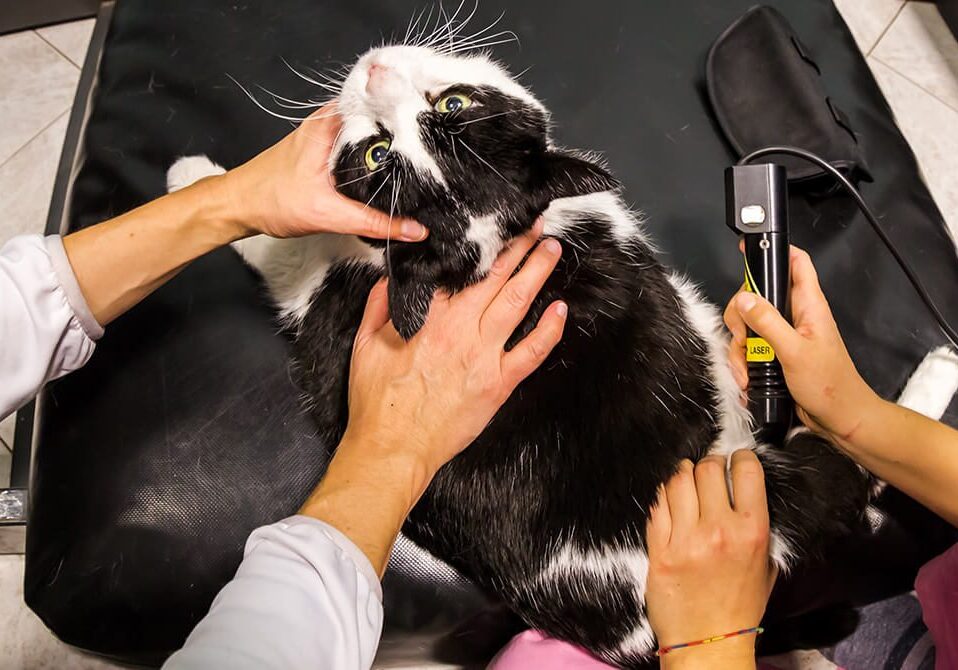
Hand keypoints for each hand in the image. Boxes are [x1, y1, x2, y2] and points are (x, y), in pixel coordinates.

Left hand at [221, 104, 427, 240]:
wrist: (238, 206)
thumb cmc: (271, 200)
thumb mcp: (329, 214)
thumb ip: (375, 222)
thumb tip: (415, 230)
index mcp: (330, 122)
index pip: (379, 102)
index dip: (409, 108)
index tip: (435, 119)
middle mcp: (330, 120)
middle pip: (380, 116)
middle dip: (407, 128)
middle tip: (437, 144)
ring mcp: (328, 133)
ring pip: (371, 132)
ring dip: (394, 144)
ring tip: (425, 156)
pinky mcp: (327, 149)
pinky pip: (361, 145)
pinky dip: (378, 156)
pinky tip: (395, 170)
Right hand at [300, 221, 566, 574]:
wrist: (393, 448)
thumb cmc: (378, 403)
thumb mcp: (364, 346)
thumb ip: (379, 307)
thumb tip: (390, 279)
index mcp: (428, 318)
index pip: (458, 272)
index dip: (477, 247)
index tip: (490, 229)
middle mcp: (460, 331)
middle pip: (495, 279)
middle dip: (517, 248)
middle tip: (535, 225)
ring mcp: (483, 357)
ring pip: (517, 304)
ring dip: (537, 273)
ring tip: (552, 249)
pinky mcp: (498, 384)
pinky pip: (532, 352)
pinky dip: (549, 330)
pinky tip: (561, 309)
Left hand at [645, 451, 775, 668]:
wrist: (709, 642)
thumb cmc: (739, 606)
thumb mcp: (765, 564)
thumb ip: (756, 526)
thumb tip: (743, 491)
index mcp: (751, 531)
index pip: (746, 471)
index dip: (739, 457)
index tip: (735, 459)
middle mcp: (719, 530)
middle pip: (708, 468)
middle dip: (708, 463)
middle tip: (708, 470)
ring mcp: (686, 539)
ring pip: (678, 481)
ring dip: (682, 473)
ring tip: (685, 478)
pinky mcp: (659, 549)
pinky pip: (657, 506)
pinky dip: (663, 496)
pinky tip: (669, 500)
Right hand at [723, 245, 879, 446]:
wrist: (838, 418)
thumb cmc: (829, 385)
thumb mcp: (794, 351)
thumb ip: (768, 322)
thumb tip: (744, 298)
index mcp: (808, 305)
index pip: (796, 263)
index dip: (775, 251)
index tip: (750, 250)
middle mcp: (795, 315)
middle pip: (757, 296)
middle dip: (741, 317)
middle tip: (743, 337)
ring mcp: (784, 335)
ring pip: (748, 325)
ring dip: (740, 348)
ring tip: (747, 369)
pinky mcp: (775, 353)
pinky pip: (750, 349)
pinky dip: (743, 362)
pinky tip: (748, 378)